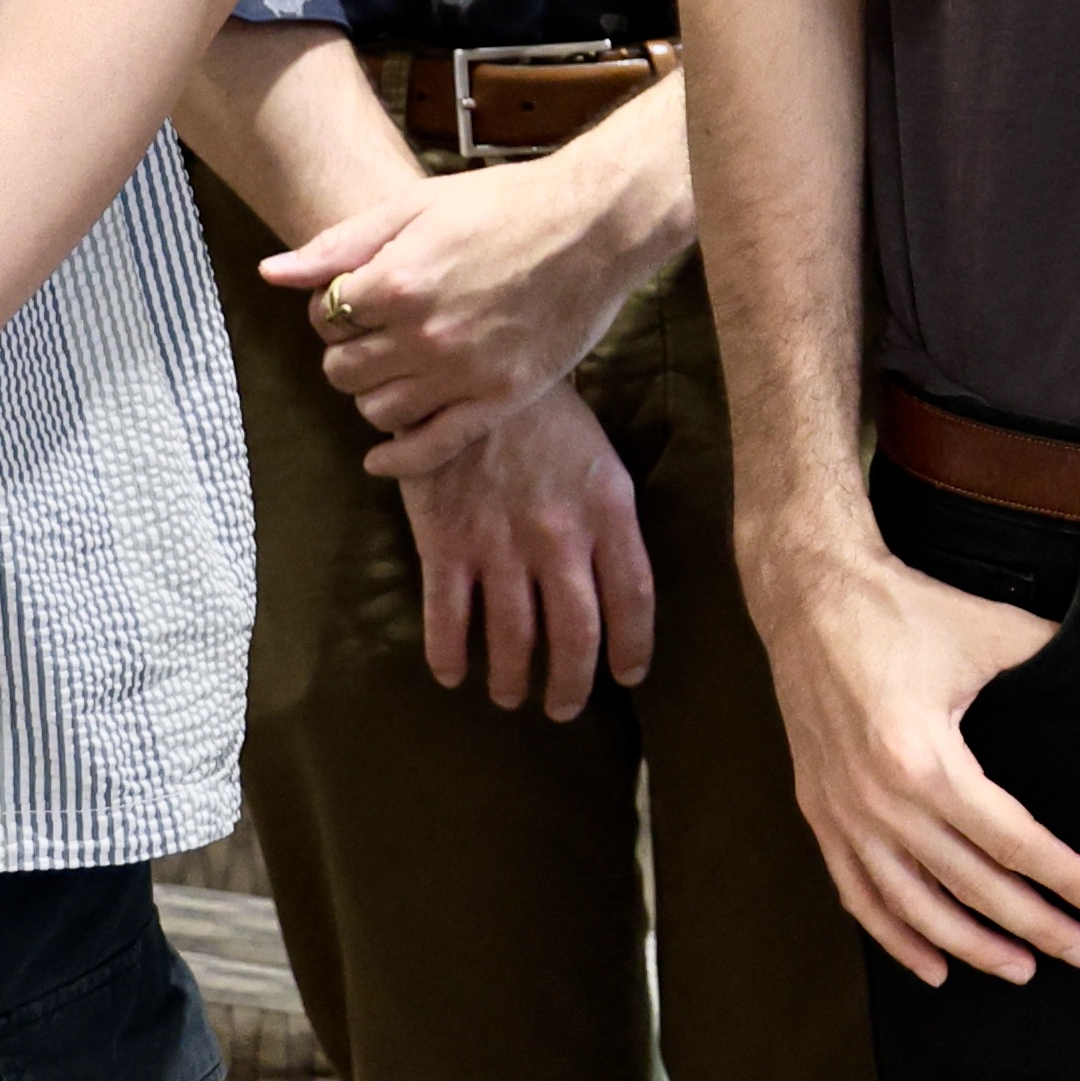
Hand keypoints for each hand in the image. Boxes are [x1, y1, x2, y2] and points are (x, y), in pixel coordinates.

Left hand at [270, 95, 688, 457]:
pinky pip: (431, 449)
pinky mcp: (499, 398)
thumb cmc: (506, 203)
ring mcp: (463, 373)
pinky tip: (380, 458)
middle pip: (343, 369)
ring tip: (393, 371)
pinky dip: (397, 460)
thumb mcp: (416, 205)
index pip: (325, 317)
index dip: (332, 308)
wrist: (594, 225)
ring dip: (371, 394)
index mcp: (397, 282)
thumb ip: (340, 244)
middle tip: (374, 336)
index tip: (356, 300)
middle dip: (347, 351)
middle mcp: (424, 335)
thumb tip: (272, 273)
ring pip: (377, 410)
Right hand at [398, 385, 659, 717]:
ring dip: (512, 679)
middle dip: (571, 684)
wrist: (471, 372)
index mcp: (607, 509)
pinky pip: (447, 618)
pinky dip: (449, 655)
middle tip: (562, 708)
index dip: (634, 646)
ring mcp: (499, 543)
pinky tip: (453, 673)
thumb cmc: (545, 417)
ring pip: (513, 638)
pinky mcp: (445, 543)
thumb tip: (617, 589)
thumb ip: (611, 522)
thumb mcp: (600, 460)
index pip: (634, 597)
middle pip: (576, 633)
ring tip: (510, 694)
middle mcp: (558, 535)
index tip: (628, 676)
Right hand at [754, 530, 1079, 986]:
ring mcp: (843, 813)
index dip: (1066, 878)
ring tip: (1020, 971)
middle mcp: (879, 800)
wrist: (809, 597)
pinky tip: (933, 965)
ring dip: (970, 946)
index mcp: (925, 759)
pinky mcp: (820, 812)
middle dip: (1034, 927)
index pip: (1012, 841)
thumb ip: (1050, 655)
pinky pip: (859, 894)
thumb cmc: (901, 611)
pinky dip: (896, 937)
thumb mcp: (986, 629)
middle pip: (970, 886)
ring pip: (913, 906)